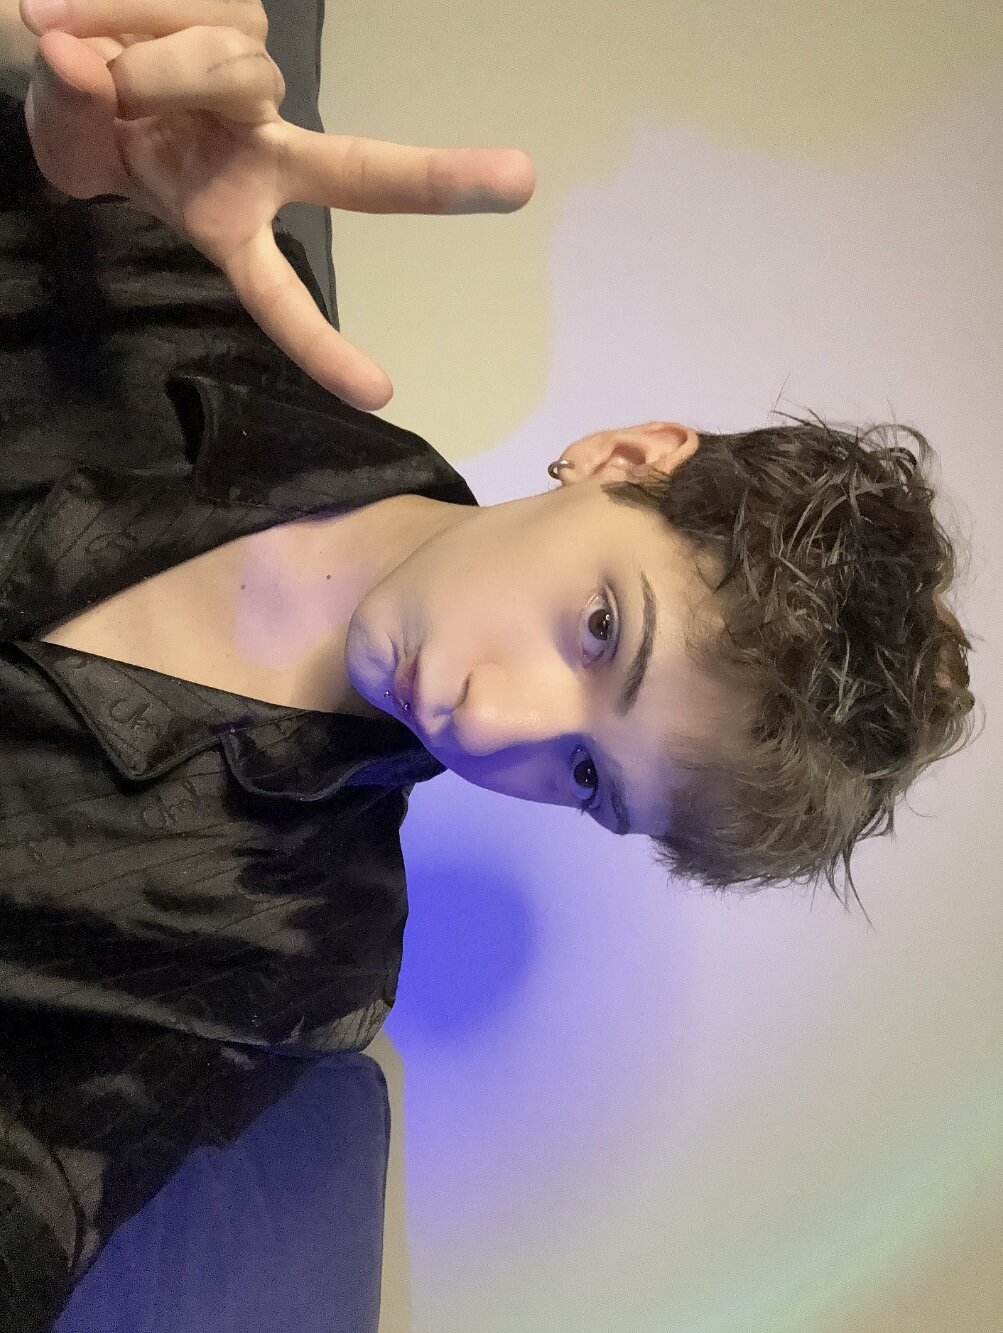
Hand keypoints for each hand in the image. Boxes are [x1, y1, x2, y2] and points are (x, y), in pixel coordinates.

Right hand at [18, 0, 535, 410]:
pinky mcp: (248, 13)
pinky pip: (211, 12)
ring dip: (152, 67)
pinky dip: (141, 9)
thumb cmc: (88, 123)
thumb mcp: (72, 149)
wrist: (73, 47)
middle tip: (521, 181)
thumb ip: (75, 124)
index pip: (281, 294)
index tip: (378, 394)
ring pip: (237, 73)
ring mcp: (264, 87)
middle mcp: (267, 155)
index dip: (321, 347)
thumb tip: (84, 65)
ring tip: (96, 59)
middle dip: (439, 181)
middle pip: (358, 172)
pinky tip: (107, 18)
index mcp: (231, 215)